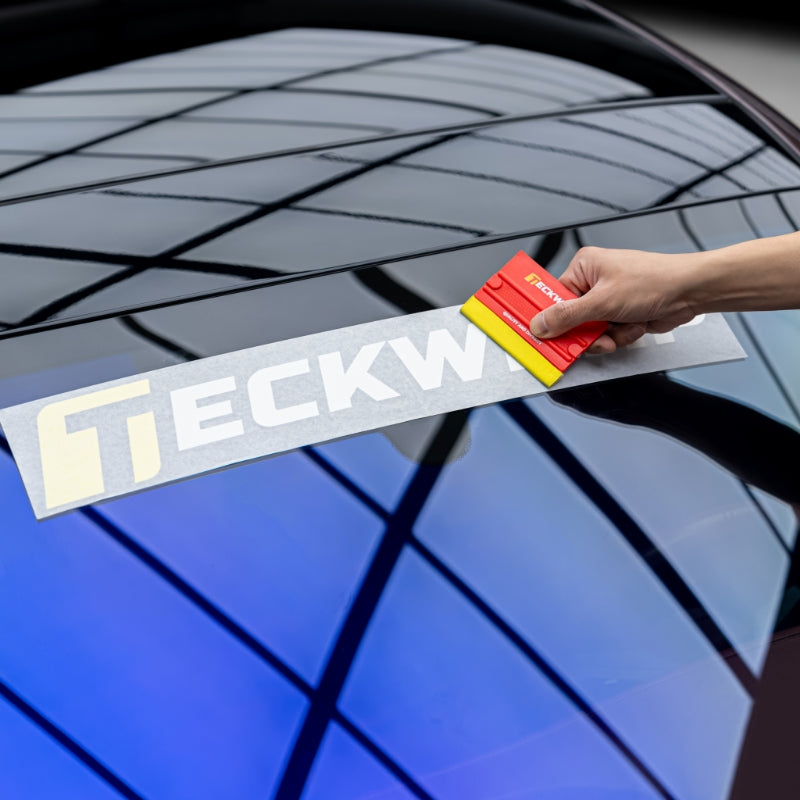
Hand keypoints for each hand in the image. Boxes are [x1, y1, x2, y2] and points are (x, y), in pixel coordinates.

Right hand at [529, 246, 697, 352]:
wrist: (690, 292)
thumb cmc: (654, 281)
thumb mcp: (603, 301)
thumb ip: (568, 316)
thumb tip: (540, 324)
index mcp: (583, 268)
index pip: (552, 297)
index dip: (547, 318)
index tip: (539, 334)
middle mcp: (593, 283)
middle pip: (569, 319)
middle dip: (584, 332)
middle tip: (589, 338)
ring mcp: (607, 301)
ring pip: (589, 332)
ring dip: (605, 336)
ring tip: (620, 327)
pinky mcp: (619, 315)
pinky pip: (606, 335)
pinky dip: (619, 336)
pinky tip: (632, 325)